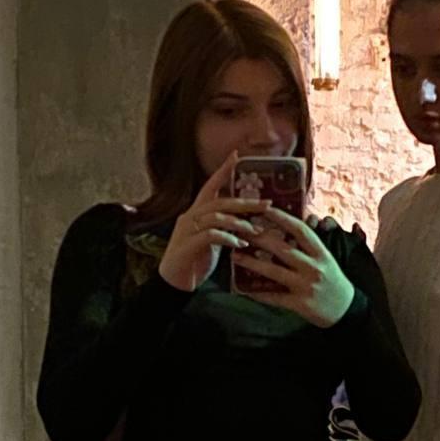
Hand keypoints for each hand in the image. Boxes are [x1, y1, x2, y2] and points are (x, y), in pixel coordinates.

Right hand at [158, 151, 268, 291]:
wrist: (173, 284)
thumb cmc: (194, 262)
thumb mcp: (212, 241)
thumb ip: (224, 229)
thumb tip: (248, 223)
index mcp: (196, 213)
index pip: (210, 186)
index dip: (222, 171)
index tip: (237, 156)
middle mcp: (190, 217)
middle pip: (218, 201)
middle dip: (244, 202)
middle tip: (266, 204)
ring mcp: (187, 230)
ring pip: (215, 216)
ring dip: (238, 222)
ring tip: (255, 231)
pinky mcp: (187, 246)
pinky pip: (210, 236)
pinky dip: (227, 238)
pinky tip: (240, 244)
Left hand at [232, 207, 355, 327]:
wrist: (346, 311)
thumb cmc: (334, 280)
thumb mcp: (328, 258)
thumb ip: (314, 242)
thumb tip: (308, 218)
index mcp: (321, 254)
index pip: (300, 230)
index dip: (282, 218)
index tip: (264, 208)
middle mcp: (313, 268)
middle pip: (282, 249)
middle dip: (259, 238)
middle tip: (240, 230)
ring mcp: (305, 287)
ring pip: (273, 272)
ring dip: (251, 263)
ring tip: (235, 256)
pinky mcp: (299, 304)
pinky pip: (274, 297)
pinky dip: (258, 293)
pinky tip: (243, 288)